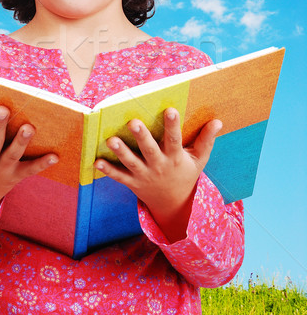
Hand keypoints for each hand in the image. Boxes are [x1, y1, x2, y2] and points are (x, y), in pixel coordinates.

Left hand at [94, 108, 221, 242]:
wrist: (174, 205)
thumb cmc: (186, 174)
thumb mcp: (199, 160)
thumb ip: (206, 140)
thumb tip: (218, 121)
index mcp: (175, 158)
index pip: (174, 140)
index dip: (173, 125)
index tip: (170, 109)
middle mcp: (158, 166)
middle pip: (149, 150)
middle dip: (141, 137)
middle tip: (133, 122)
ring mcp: (144, 175)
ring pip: (131, 163)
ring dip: (120, 152)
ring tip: (110, 140)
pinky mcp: (133, 182)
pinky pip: (119, 177)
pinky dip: (108, 170)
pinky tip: (96, 161)